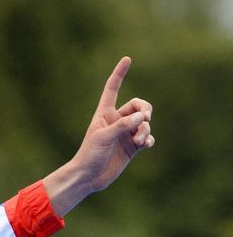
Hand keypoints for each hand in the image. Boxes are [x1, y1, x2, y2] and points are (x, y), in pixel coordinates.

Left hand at [45, 56, 154, 216]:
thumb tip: (142, 118)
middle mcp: (116, 121)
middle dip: (145, 110)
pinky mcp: (131, 147)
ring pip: (144, 123)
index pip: (112, 89)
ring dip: (145, 130)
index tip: (127, 59)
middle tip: (145, 118)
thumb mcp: (103, 138)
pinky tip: (146, 145)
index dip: (119, 74)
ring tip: (139, 140)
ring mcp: (125, 134)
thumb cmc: (89, 155)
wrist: (88, 177)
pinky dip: (149, 139)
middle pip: (138, 105)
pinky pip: (146, 137)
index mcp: (104, 114)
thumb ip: (122, 126)